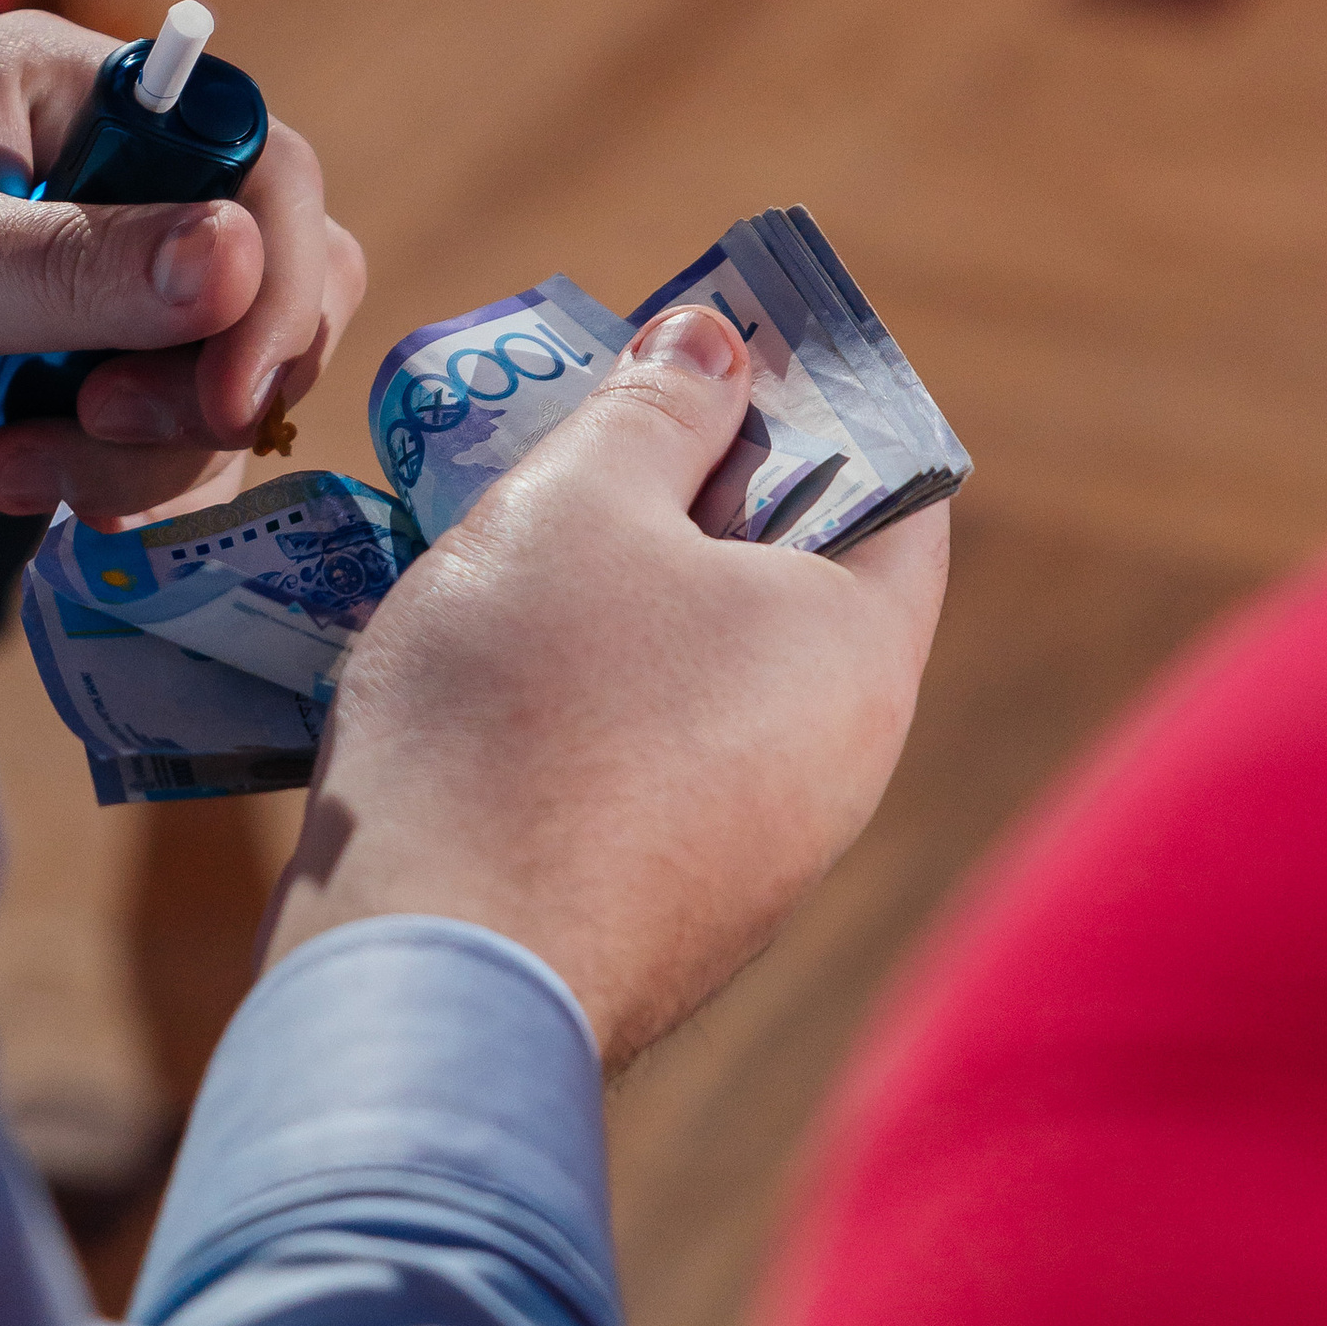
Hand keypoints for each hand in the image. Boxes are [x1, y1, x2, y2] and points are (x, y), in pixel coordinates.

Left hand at [0, 11, 366, 528]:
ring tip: (11, 471)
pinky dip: (104, 471)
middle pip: (259, 271)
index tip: (226, 397)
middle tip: (109, 435)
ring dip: (144, 445)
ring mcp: (78, 267)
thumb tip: (243, 259)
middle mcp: (97, 165)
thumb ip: (81, 266)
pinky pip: (149, 422)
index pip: (254, 157)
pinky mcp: (50, 360)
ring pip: (214, 364)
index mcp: (73, 89)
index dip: (272, 276)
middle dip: (208, 376)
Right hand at [260, 307, 948, 1068]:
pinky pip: (656, 760)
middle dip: (697, 490)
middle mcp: (841, 767)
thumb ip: (658, 403)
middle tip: (591, 427)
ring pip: (713, 673)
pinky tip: (493, 672)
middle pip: (797, 578)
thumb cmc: (518, 708)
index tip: (712, 351)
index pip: (897, 487)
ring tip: (517, 539)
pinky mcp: (670, 914)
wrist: (429, 980)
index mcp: (860, 654)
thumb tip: (718, 345)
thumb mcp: (580, 497)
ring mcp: (757, 857)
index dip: (813, 399)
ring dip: (631, 594)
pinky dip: (595, 694)